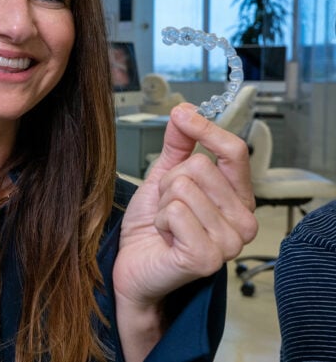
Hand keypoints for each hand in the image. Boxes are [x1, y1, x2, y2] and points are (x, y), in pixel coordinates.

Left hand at [113, 103, 257, 359]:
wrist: (132, 265)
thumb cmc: (152, 226)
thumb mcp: (163, 176)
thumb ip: (178, 144)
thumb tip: (185, 110)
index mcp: (238, 199)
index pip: (235, 152)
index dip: (208, 129)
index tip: (183, 116)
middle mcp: (243, 222)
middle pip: (200, 167)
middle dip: (170, 183)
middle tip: (168, 209)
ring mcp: (229, 243)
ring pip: (184, 188)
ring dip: (164, 204)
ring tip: (167, 226)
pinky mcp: (207, 258)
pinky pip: (176, 211)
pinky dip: (161, 221)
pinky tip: (166, 239)